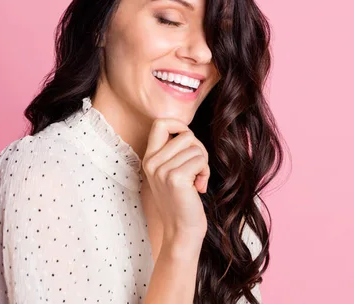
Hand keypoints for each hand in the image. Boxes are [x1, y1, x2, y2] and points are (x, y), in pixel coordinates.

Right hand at [142, 118, 209, 242]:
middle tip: (197, 168)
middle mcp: (152, 162)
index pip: (160, 123)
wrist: (181, 230)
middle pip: (186, 134)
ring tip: (197, 180)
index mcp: (148, 158)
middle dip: (199, 149)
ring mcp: (162, 170)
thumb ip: (173, 152)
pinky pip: (200, 160)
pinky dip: (205, 172)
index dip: (179, 124)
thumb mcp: (170, 172)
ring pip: (196, 148)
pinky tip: (199, 187)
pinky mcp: (176, 178)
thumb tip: (187, 130)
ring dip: (203, 163)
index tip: (189, 139)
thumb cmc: (182, 200)